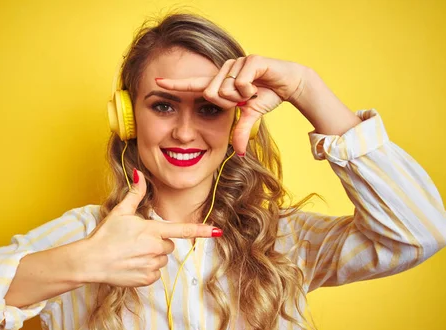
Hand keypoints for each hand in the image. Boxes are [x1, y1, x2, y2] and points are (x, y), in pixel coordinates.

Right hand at [83, 170, 219, 286]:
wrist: (90, 261)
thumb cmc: (105, 235)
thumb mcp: (120, 212)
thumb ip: (135, 194)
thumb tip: (140, 174)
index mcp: (152, 230)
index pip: (182, 230)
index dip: (202, 230)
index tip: (218, 231)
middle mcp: (155, 248)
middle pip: (169, 245)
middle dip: (158, 242)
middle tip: (137, 241)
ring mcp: (152, 266)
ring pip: (162, 259)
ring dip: (152, 257)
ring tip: (132, 254)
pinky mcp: (146, 280)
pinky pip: (154, 273)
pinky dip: (146, 270)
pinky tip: (131, 265)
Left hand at [155, 55, 308, 154]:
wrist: (289, 82)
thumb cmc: (267, 96)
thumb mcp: (250, 116)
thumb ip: (240, 131)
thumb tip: (239, 152)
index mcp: (219, 83)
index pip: (192, 85)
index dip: (174, 84)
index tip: (155, 82)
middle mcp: (223, 71)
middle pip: (211, 93)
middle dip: (229, 102)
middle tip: (245, 99)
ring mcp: (235, 63)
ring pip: (226, 89)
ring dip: (242, 96)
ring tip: (254, 90)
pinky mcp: (249, 60)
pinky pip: (241, 83)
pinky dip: (252, 90)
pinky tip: (260, 85)